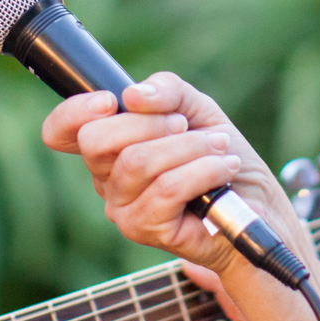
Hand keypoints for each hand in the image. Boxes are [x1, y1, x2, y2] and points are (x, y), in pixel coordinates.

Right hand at [42, 72, 303, 273]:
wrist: (258, 204)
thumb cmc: (221, 156)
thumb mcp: (196, 109)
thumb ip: (166, 91)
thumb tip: (133, 95)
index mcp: (110, 147)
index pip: (61, 131)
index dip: (75, 111)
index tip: (110, 101)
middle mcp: (107, 179)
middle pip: (96, 140)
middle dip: (149, 123)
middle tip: (186, 126)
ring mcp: (123, 208)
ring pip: (138, 162)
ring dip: (188, 146)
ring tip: (219, 147)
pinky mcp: (146, 229)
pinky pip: (167, 188)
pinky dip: (203, 169)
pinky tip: (224, 169)